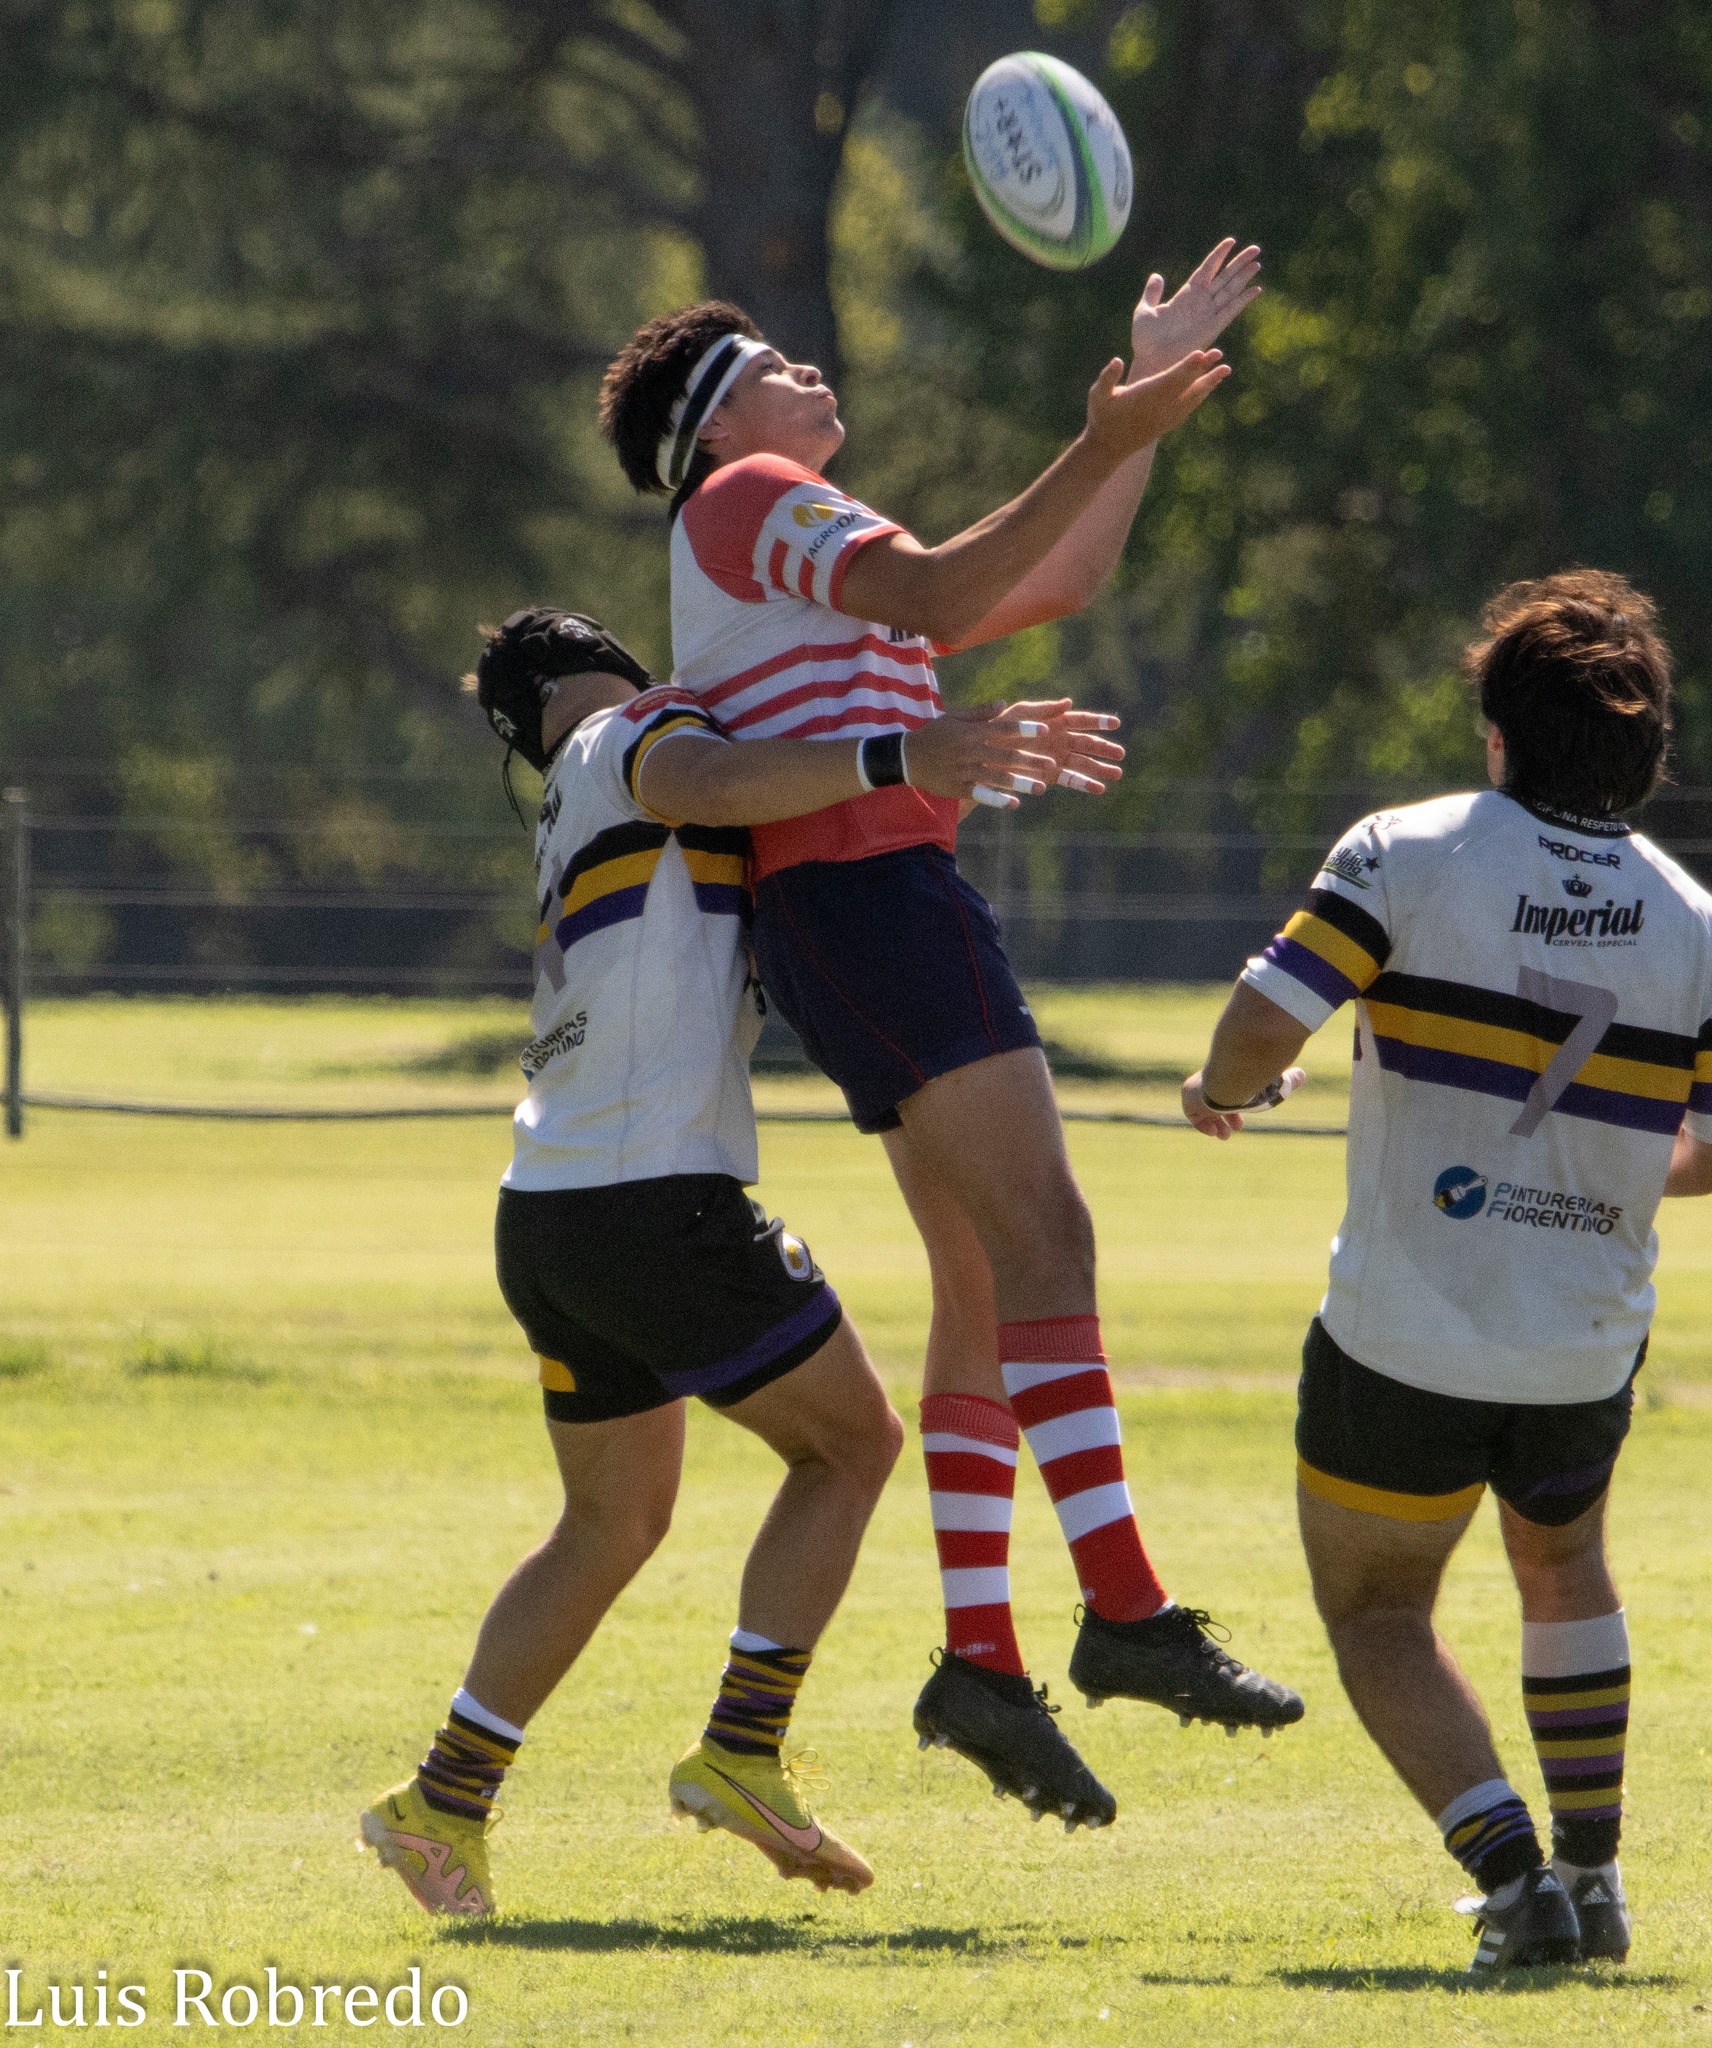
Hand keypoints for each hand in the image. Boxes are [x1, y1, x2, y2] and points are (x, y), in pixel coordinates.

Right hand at [904, 708, 1056, 806]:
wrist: (907, 757)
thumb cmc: (934, 734)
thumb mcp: (954, 717)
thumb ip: (980, 712)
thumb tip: (1004, 704)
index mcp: (971, 732)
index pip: (1002, 728)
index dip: (1024, 729)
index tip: (1045, 729)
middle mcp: (970, 751)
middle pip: (1004, 755)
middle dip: (1029, 760)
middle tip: (1051, 764)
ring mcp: (964, 771)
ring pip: (996, 777)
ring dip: (1020, 783)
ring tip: (1042, 788)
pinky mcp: (958, 788)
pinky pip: (981, 794)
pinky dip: (997, 799)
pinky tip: (1014, 804)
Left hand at [996, 697, 1123, 792]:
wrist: (984, 753)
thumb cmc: (999, 728)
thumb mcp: (1019, 714)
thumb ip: (1043, 710)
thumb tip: (1068, 702)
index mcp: (1054, 722)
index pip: (1081, 720)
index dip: (1098, 722)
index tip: (1115, 724)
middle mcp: (1059, 739)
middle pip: (1087, 744)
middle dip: (1104, 749)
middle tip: (1121, 754)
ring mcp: (1056, 758)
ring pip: (1083, 763)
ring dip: (1100, 769)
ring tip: (1117, 774)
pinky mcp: (1049, 775)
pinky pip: (1070, 780)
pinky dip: (1084, 784)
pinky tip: (1099, 789)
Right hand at [1084, 349, 1228, 464]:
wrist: (1107, 448)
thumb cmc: (1101, 416)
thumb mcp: (1097, 396)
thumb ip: (1107, 378)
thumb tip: (1117, 361)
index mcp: (1145, 396)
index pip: (1170, 378)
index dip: (1186, 367)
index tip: (1201, 355)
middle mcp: (1159, 407)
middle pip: (1186, 385)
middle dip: (1204, 369)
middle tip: (1219, 354)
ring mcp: (1166, 417)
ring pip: (1192, 397)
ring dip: (1209, 382)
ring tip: (1225, 369)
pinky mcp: (1168, 423)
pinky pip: (1189, 407)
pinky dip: (1201, 395)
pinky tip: (1210, 386)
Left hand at [1129, 238, 1261, 377]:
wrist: (1151, 362)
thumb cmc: (1146, 342)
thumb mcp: (1145, 311)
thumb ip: (1152, 293)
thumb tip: (1156, 276)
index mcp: (1186, 296)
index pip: (1207, 269)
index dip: (1219, 255)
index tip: (1231, 241)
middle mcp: (1200, 303)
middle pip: (1224, 277)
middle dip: (1239, 263)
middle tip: (1255, 248)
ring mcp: (1208, 315)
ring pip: (1230, 290)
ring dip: (1244, 277)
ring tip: (1257, 262)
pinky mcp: (1212, 328)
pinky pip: (1231, 310)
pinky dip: (1243, 300)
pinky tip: (1256, 289)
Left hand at [1182, 1064, 1305, 1137]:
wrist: (1230, 1080)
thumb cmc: (1253, 1083)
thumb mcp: (1272, 1084)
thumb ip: (1286, 1080)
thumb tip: (1304, 1074)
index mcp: (1227, 1078)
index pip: (1227, 1094)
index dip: (1235, 1109)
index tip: (1242, 1121)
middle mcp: (1210, 1083)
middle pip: (1213, 1104)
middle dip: (1224, 1119)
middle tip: (1234, 1131)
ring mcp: (1198, 1091)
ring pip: (1202, 1111)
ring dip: (1214, 1126)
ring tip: (1225, 1136)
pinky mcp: (1189, 1100)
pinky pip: (1192, 1116)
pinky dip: (1202, 1126)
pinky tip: (1214, 1132)